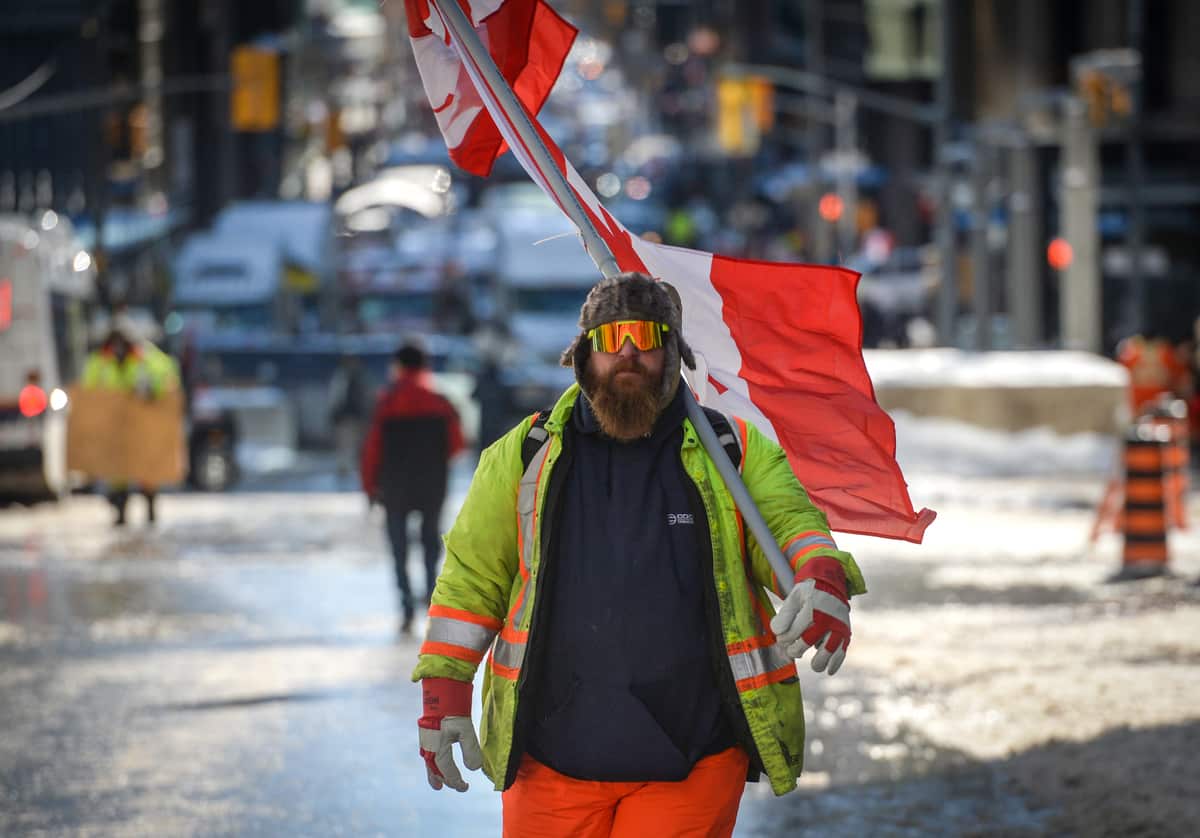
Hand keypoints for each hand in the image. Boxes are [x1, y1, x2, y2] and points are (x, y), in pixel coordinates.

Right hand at [418, 677, 481, 791]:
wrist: (440, 692)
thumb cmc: (453, 710)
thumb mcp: (466, 729)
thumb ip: (471, 749)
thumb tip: (475, 768)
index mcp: (438, 747)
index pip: (447, 770)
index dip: (456, 781)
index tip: (465, 787)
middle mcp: (429, 747)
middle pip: (435, 770)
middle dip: (444, 780)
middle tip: (452, 787)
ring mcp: (426, 741)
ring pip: (429, 763)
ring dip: (434, 774)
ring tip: (438, 784)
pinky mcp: (427, 735)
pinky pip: (428, 755)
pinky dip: (432, 764)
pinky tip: (436, 764)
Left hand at [769, 556, 850, 674]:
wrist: (831, 584)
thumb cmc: (809, 593)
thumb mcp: (794, 597)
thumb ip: (785, 613)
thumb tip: (776, 632)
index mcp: (813, 609)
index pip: (794, 630)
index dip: (785, 639)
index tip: (781, 640)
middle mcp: (827, 618)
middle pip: (809, 640)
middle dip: (797, 649)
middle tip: (792, 652)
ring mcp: (838, 626)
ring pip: (830, 649)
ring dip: (820, 661)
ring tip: (815, 667)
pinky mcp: (845, 632)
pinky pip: (842, 650)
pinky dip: (836, 662)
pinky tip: (829, 670)